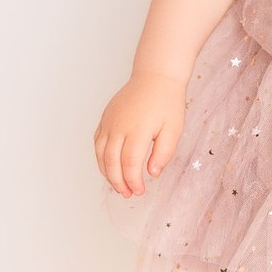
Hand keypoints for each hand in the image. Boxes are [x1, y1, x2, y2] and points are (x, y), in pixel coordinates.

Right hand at [96, 71, 186, 197]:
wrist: (155, 77)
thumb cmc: (167, 103)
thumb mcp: (174, 128)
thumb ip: (163, 153)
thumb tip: (152, 173)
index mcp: (137, 129)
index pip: (130, 163)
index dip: (133, 181)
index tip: (139, 191)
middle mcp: (118, 126)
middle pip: (111, 162)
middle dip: (118, 182)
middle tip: (127, 194)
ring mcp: (109, 122)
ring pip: (100, 154)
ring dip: (107, 173)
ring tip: (118, 186)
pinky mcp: (105, 118)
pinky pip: (97, 143)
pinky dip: (101, 158)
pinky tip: (110, 167)